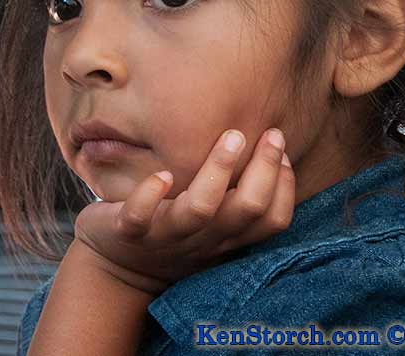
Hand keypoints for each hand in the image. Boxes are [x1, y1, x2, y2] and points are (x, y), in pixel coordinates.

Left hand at [72, 128, 294, 294]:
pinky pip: (138, 218)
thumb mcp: (215, 225)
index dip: (285, 186)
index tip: (282, 151)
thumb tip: (272, 150)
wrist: (119, 271)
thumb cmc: (178, 233)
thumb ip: (238, 198)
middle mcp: (204, 238)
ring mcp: (168, 236)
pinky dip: (149, 197)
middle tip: (273, 133)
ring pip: (201, 208)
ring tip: (233, 136)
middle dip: (265, 168)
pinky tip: (162, 175)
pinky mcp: (129, 232)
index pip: (272, 220)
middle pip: (247, 208)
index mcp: (228, 237)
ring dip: (218, 169)